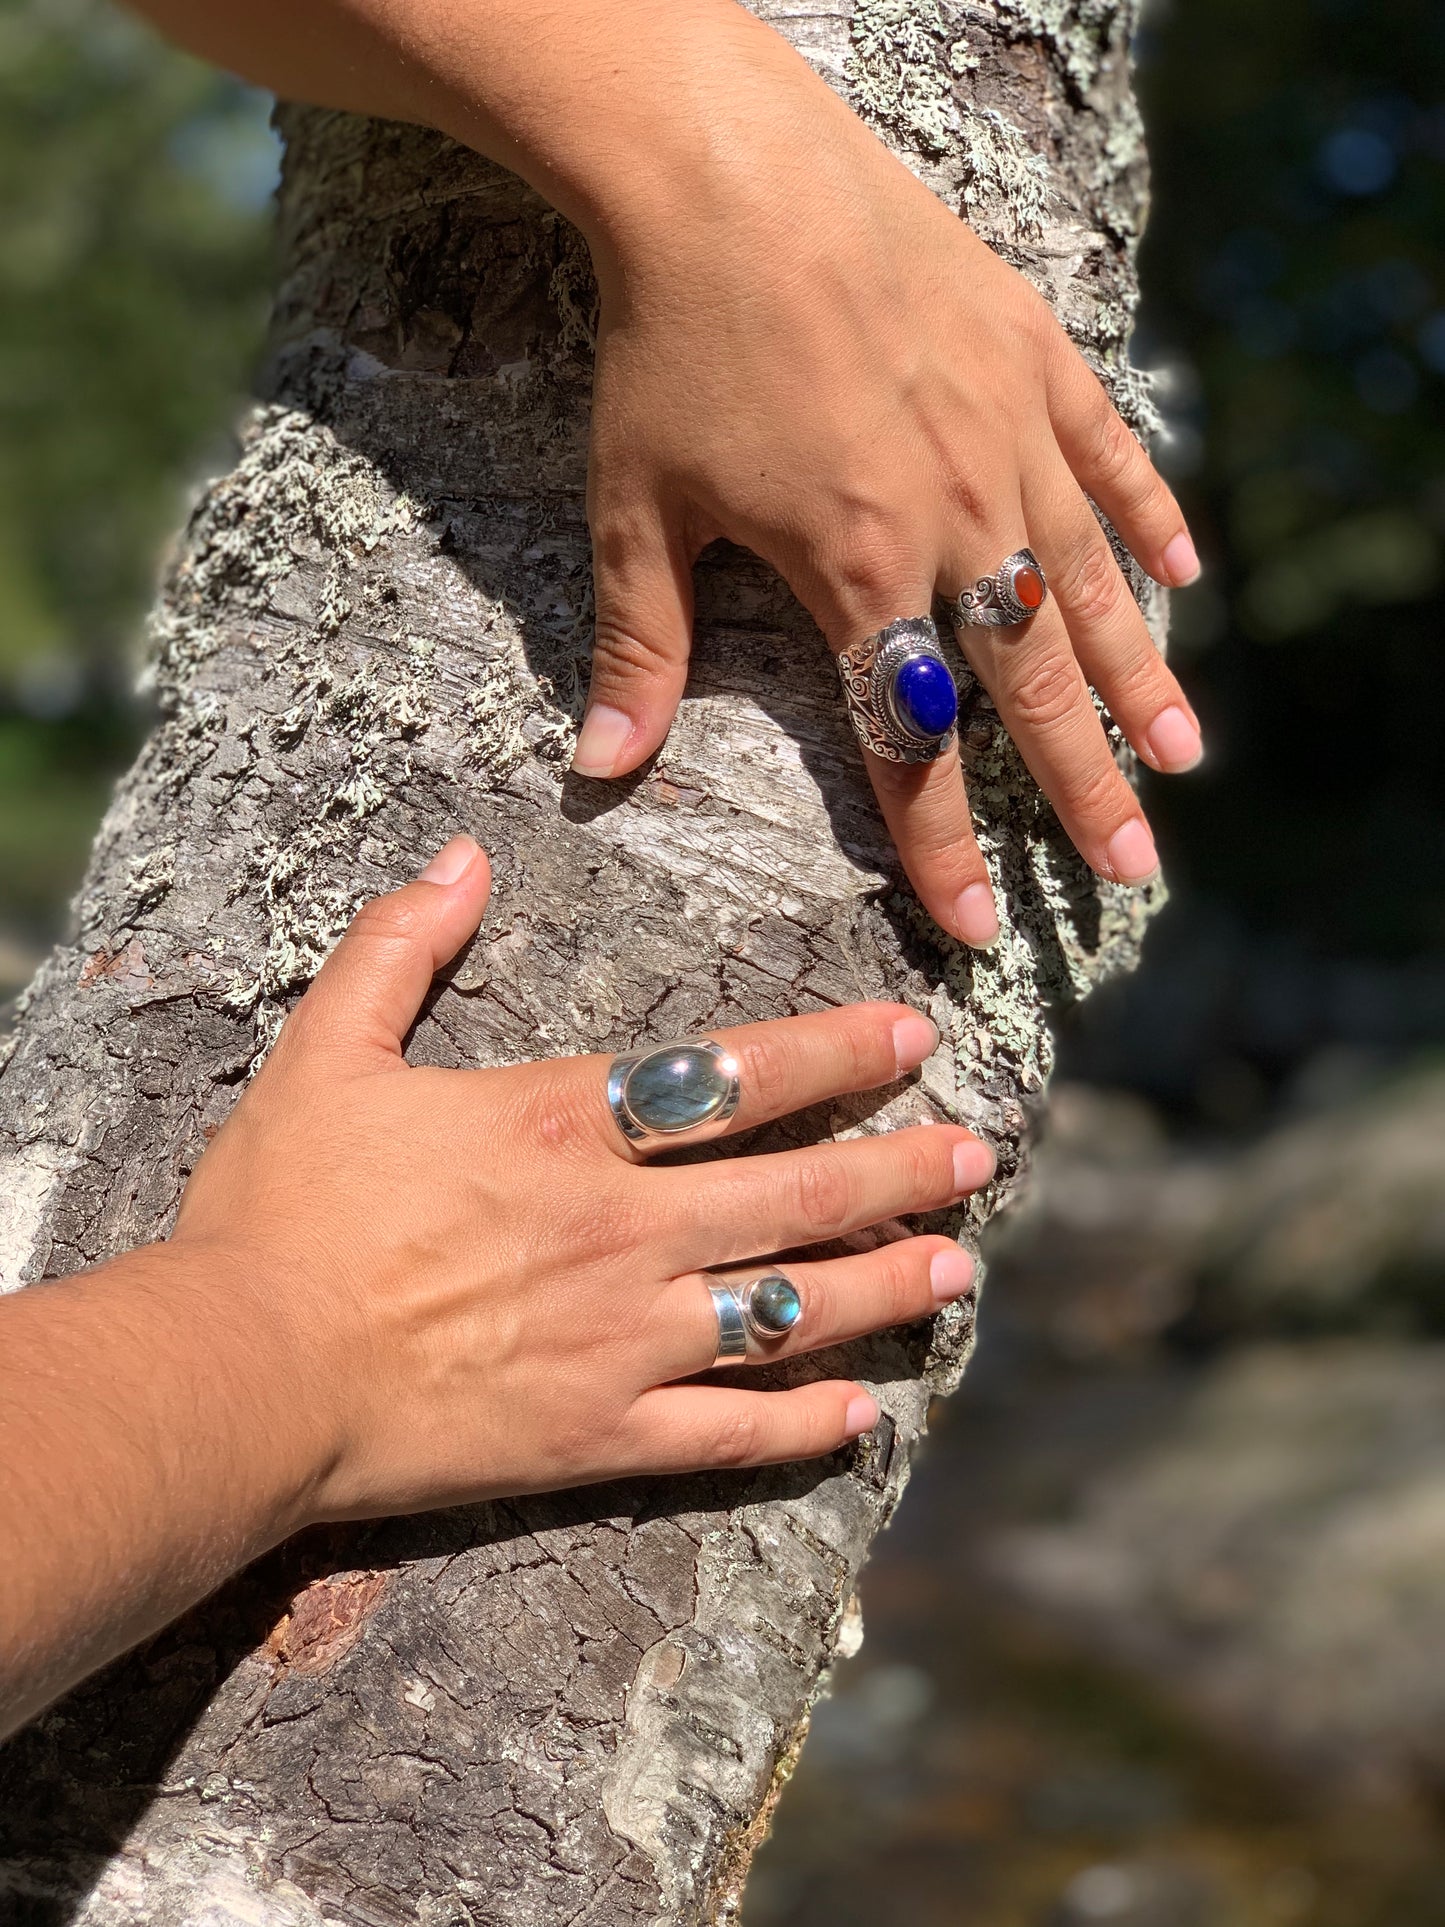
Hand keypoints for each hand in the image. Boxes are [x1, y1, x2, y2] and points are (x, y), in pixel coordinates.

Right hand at [173, 838, 993, 1517]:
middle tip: (982, 1155)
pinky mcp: (600, 1435)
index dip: (836, 1053)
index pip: (736, 1074)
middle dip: (900, 1170)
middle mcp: (623, 1227)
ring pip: (789, 1311)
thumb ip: (398, 945)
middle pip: (796, 1192)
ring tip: (957, 1270)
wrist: (242, 1374)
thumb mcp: (324, 1050)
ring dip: (882, 1288)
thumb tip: (462, 857)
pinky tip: (863, 1416)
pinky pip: (729, 1433)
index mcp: (566, 1125)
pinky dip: (803, 1427)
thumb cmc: (280, 1211)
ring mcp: (623, 1338)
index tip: (913, 1037)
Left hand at [570, 15, 1201, 943]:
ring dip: (1139, 678)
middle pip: (1031, 685)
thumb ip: (640, 652)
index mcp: (855, 570)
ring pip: (1090, 585)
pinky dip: (1148, 518)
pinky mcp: (1031, 357)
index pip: (909, 744)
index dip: (943, 849)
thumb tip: (600, 774)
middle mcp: (951, 518)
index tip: (983, 931)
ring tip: (1186, 756)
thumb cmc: (669, 345)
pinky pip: (1109, 454)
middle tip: (1134, 871)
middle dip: (1083, 789)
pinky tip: (1185, 579)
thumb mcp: (638, 510)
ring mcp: (1003, 434)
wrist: (723, 173)